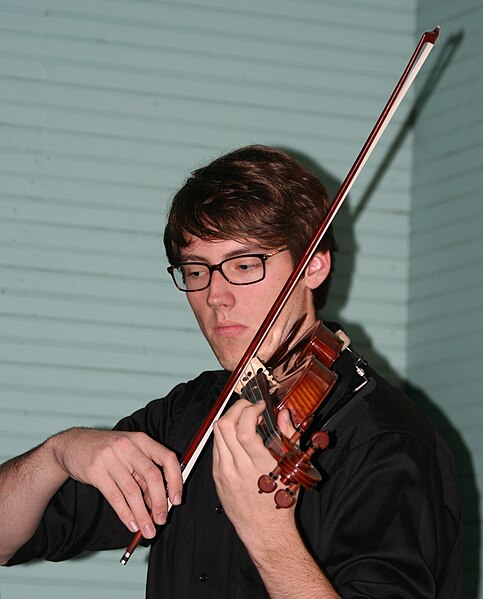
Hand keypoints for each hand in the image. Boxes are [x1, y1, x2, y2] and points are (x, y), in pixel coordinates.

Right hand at [51, 428, 182, 538]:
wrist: (73, 444)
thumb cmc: (107, 449)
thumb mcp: (130, 452)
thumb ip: (144, 471)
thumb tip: (160, 500)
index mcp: (141, 440)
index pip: (167, 458)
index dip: (175, 480)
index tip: (176, 500)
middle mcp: (128, 446)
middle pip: (152, 476)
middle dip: (159, 502)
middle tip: (162, 520)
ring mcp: (111, 458)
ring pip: (132, 491)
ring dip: (142, 514)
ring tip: (147, 529)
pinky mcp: (96, 471)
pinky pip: (115, 497)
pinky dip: (125, 514)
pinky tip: (132, 524)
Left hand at [212, 400, 296, 545]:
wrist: (265, 531)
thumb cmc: (280, 501)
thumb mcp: (292, 468)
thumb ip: (288, 436)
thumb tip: (284, 415)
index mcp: (258, 464)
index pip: (244, 428)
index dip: (250, 410)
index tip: (259, 406)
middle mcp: (238, 467)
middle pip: (224, 426)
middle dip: (236, 408)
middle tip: (248, 406)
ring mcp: (224, 472)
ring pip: (216, 434)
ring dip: (229, 419)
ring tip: (242, 418)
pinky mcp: (216, 477)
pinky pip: (215, 448)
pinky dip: (224, 436)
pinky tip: (236, 436)